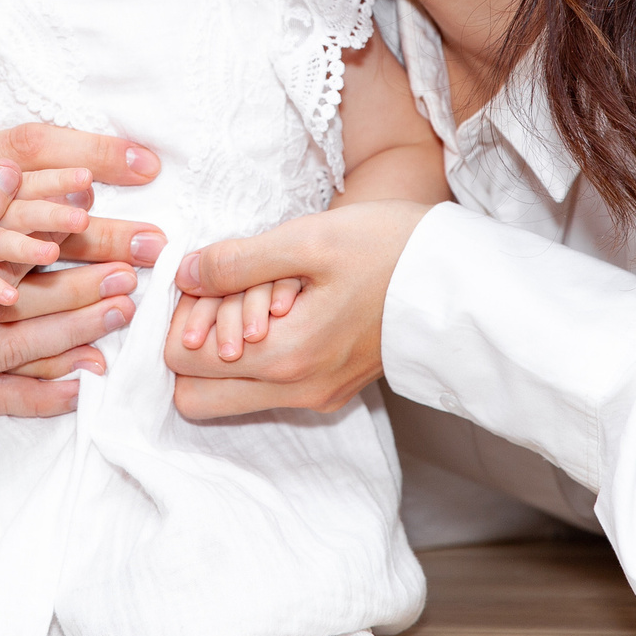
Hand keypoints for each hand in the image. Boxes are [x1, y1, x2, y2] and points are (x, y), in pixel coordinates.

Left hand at [163, 202, 430, 418]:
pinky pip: (267, 386)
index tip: (202, 280)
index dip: (177, 319)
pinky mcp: (330, 389)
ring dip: (223, 350)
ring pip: (230, 393)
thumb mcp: (307, 240)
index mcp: (286, 359)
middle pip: (195, 395)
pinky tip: (279, 307)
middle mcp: (296, 391)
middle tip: (215, 294)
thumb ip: (237, 262)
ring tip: (252, 294)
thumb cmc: (388, 248)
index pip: (181, 363)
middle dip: (190, 347)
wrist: (457, 274)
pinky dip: (256, 353)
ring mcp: (315, 396)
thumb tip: (184, 275)